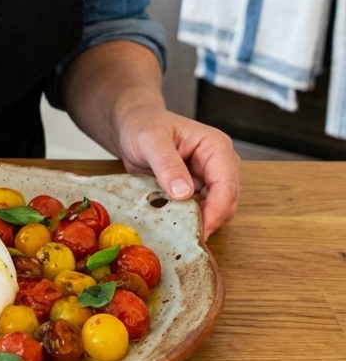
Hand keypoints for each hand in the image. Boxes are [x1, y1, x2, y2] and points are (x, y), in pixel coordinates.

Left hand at [115, 102, 239, 239]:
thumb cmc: (142, 125)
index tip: (198, 232)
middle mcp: (220, 164)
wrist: (132, 127)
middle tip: (183, 234)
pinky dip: (190, 220)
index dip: (216, 212)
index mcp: (215, 146)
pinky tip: (172, 221)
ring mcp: (210, 179)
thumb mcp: (150, 140)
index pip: (226, 185)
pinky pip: (202, 212)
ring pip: (218, 211)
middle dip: (209, 220)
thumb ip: (167, 164)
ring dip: (199, 222)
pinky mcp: (199, 191)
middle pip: (227, 202)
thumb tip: (184, 193)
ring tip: (174, 227)